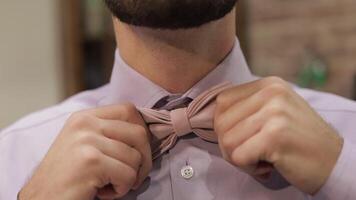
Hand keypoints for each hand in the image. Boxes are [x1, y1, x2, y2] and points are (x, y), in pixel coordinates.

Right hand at [20, 103, 151, 199]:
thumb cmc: (67, 177)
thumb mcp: (84, 145)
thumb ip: (108, 134)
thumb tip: (145, 135)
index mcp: (84, 117)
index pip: (129, 110)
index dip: (141, 132)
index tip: (136, 152)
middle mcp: (85, 124)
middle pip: (139, 132)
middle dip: (144, 158)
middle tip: (130, 176)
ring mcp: (87, 141)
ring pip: (136, 157)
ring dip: (129, 178)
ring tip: (107, 184)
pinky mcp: (91, 162)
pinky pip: (128, 175)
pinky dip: (121, 189)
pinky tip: (102, 192)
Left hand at [215, 77, 342, 193]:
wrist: (335, 161)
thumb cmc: (300, 139)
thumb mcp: (276, 111)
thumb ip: (248, 107)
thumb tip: (215, 116)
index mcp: (269, 84)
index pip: (222, 102)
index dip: (224, 125)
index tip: (244, 138)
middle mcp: (271, 93)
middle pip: (220, 122)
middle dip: (229, 145)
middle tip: (251, 153)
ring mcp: (274, 113)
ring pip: (226, 141)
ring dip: (238, 158)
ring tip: (260, 159)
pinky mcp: (275, 136)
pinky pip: (238, 157)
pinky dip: (248, 168)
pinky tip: (266, 167)